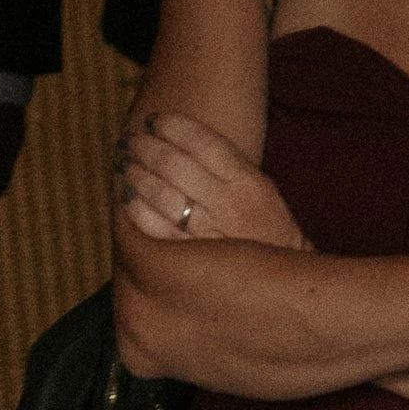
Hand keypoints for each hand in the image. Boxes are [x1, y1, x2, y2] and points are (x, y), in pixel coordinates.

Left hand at [115, 111, 306, 250]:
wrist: (282, 289)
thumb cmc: (267, 232)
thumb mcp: (261, 191)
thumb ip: (227, 166)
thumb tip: (181, 140)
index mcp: (248, 182)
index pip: (203, 141)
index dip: (172, 126)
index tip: (154, 120)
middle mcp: (229, 206)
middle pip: (176, 165)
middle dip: (147, 148)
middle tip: (131, 141)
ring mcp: (208, 236)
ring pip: (161, 195)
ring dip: (137, 175)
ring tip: (126, 165)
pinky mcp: (192, 264)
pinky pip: (155, 231)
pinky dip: (137, 211)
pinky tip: (128, 199)